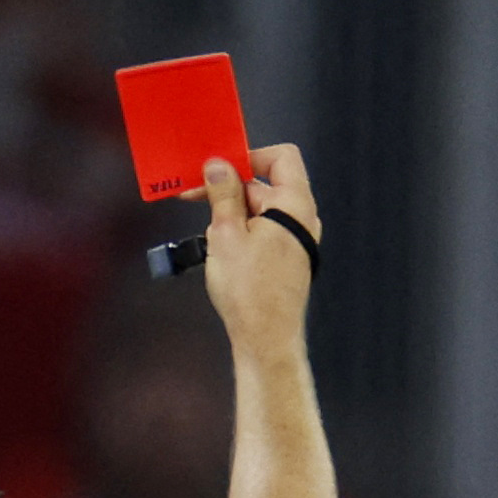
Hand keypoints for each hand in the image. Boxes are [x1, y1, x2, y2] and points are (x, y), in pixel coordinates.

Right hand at [196, 144, 318, 361]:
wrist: (266, 340)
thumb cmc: (251, 292)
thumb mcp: (227, 233)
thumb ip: (223, 193)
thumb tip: (219, 166)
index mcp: (295, 205)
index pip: (281, 157)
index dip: (249, 156)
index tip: (220, 167)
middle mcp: (302, 220)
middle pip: (265, 184)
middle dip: (229, 188)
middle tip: (194, 196)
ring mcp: (296, 240)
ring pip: (260, 210)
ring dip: (231, 214)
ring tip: (210, 236)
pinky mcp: (286, 258)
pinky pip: (263, 231)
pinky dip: (240, 231)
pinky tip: (220, 250)